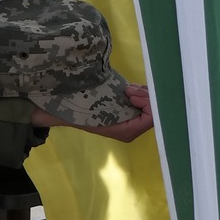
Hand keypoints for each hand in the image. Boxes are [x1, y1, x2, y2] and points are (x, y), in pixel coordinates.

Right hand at [31, 84, 152, 143]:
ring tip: (128, 88)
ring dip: (141, 93)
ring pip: (147, 106)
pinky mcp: (127, 113)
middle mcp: (132, 129)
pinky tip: (129, 89)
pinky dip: (138, 94)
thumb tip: (139, 91)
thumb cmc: (85, 108)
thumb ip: (123, 100)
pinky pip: (140, 103)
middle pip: (152, 111)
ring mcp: (130, 121)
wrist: (67, 110)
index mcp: (128, 131)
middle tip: (129, 88)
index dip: (146, 102)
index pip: (151, 118)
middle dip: (144, 96)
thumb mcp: (105, 104)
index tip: (131, 92)